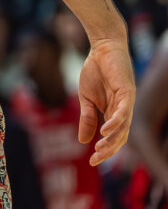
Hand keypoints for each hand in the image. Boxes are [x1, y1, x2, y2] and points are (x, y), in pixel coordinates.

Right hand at [78, 37, 135, 165]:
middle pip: (121, 137)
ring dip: (112, 140)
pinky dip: (115, 123)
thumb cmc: (95, 71)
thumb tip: (82, 141)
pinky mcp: (127, 92)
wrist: (101, 48)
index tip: (92, 162)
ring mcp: (127, 102)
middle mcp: (124, 110)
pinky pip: (123, 112)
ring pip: (124, 127)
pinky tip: (105, 130)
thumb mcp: (86, 98)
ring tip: (99, 148)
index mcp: (114, 113)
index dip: (105, 151)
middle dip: (109, 150)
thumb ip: (86, 118)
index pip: (113, 137)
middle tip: (95, 160)